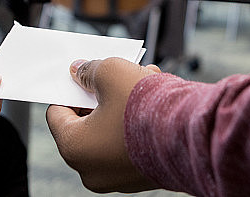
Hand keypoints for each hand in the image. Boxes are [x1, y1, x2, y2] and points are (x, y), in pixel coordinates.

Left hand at [46, 58, 160, 192]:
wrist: (192, 135)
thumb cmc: (144, 106)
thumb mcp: (110, 72)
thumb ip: (89, 70)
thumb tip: (79, 71)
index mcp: (74, 147)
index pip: (57, 113)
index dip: (69, 90)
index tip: (82, 76)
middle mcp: (92, 170)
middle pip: (86, 122)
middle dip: (101, 95)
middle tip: (116, 76)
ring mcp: (117, 177)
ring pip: (111, 130)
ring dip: (123, 105)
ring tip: (144, 81)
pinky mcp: (141, 177)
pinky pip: (130, 144)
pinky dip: (138, 123)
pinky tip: (155, 102)